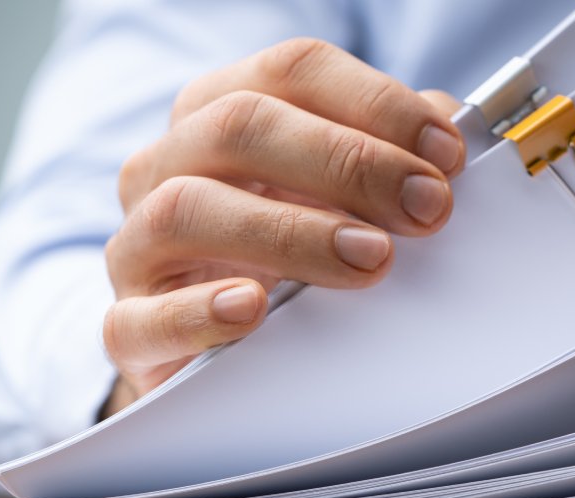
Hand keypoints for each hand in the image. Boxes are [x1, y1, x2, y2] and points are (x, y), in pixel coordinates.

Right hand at [102, 38, 465, 415]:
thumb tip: (447, 136)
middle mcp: (171, 163)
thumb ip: (389, 157)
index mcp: (223, 111)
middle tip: (427, 209)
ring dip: (290, 230)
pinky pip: (141, 315)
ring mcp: (139, 243)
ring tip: (371, 260)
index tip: (447, 154)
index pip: (292, 71)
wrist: (215, 349)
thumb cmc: (288, 256)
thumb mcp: (341, 196)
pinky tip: (255, 309)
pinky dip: (200, 311)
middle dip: (349, 163)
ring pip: (187, 207)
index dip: (377, 104)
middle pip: (241, 125)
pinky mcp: (128, 325)